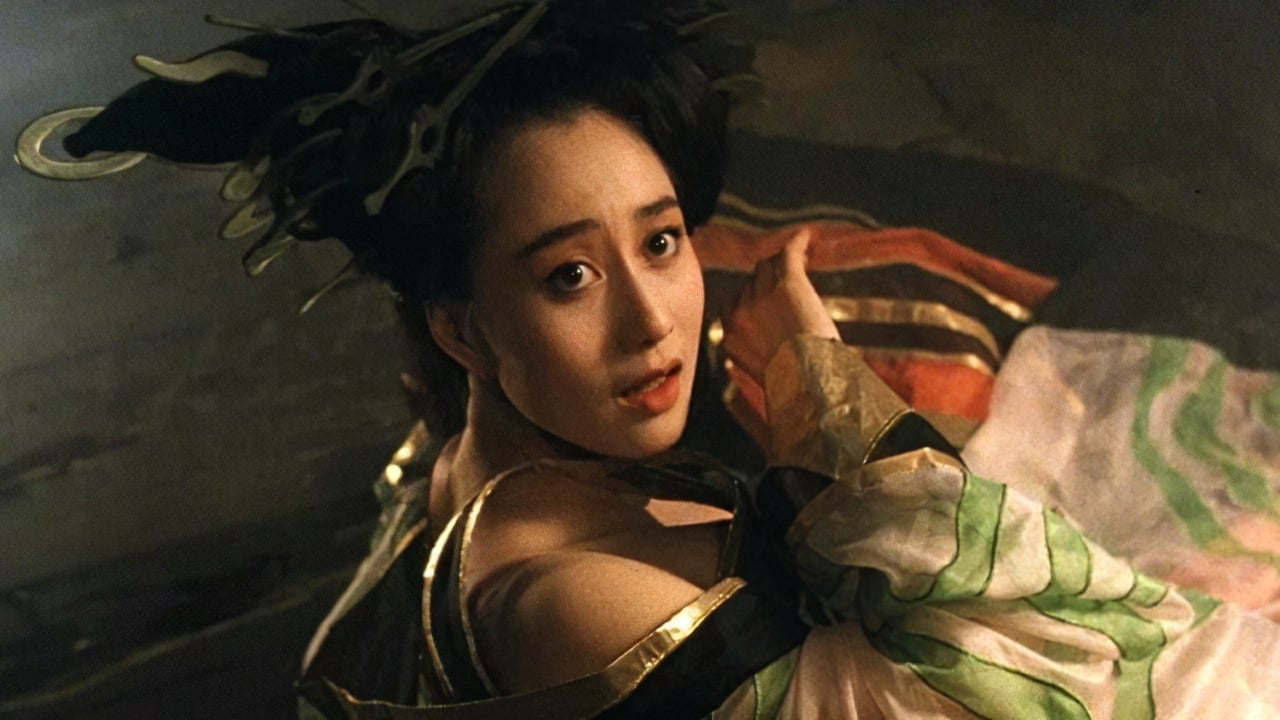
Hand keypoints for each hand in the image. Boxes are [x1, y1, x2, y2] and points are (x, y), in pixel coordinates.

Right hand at [721, 229, 839, 384]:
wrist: (810, 381)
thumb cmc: (793, 383)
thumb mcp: (760, 372)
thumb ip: (753, 352)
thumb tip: (762, 343)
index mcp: (730, 336)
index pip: (733, 302)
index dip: (750, 298)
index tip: (765, 299)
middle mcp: (740, 312)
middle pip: (750, 282)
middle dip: (766, 281)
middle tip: (786, 280)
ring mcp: (762, 295)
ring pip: (767, 265)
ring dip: (781, 263)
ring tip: (799, 261)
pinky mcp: (788, 283)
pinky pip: (788, 252)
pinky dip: (798, 242)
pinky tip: (806, 237)